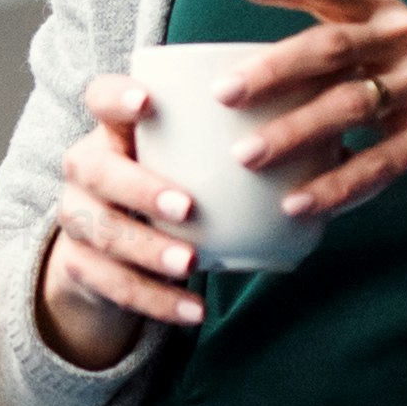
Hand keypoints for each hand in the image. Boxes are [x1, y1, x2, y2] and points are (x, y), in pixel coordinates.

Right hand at [33, 72, 204, 368]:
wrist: (111, 250)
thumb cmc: (168, 185)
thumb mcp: (186, 161)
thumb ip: (233, 148)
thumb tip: (330, 145)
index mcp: (112, 130)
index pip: (99, 98)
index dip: (117, 97)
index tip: (148, 101)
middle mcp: (85, 168)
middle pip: (96, 170)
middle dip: (140, 188)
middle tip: (188, 206)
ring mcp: (76, 218)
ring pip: (102, 232)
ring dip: (149, 249)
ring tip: (191, 263)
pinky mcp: (80, 266)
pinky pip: (114, 285)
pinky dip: (156, 300)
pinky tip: (193, 308)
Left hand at [212, 0, 406, 240]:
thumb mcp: (398, 55)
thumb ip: (341, 57)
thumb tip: (251, 82)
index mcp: (388, 14)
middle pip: (329, 48)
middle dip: (271, 71)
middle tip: (223, 94)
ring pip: (348, 107)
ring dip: (292, 134)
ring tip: (247, 159)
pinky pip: (379, 163)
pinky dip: (335, 186)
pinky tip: (299, 204)